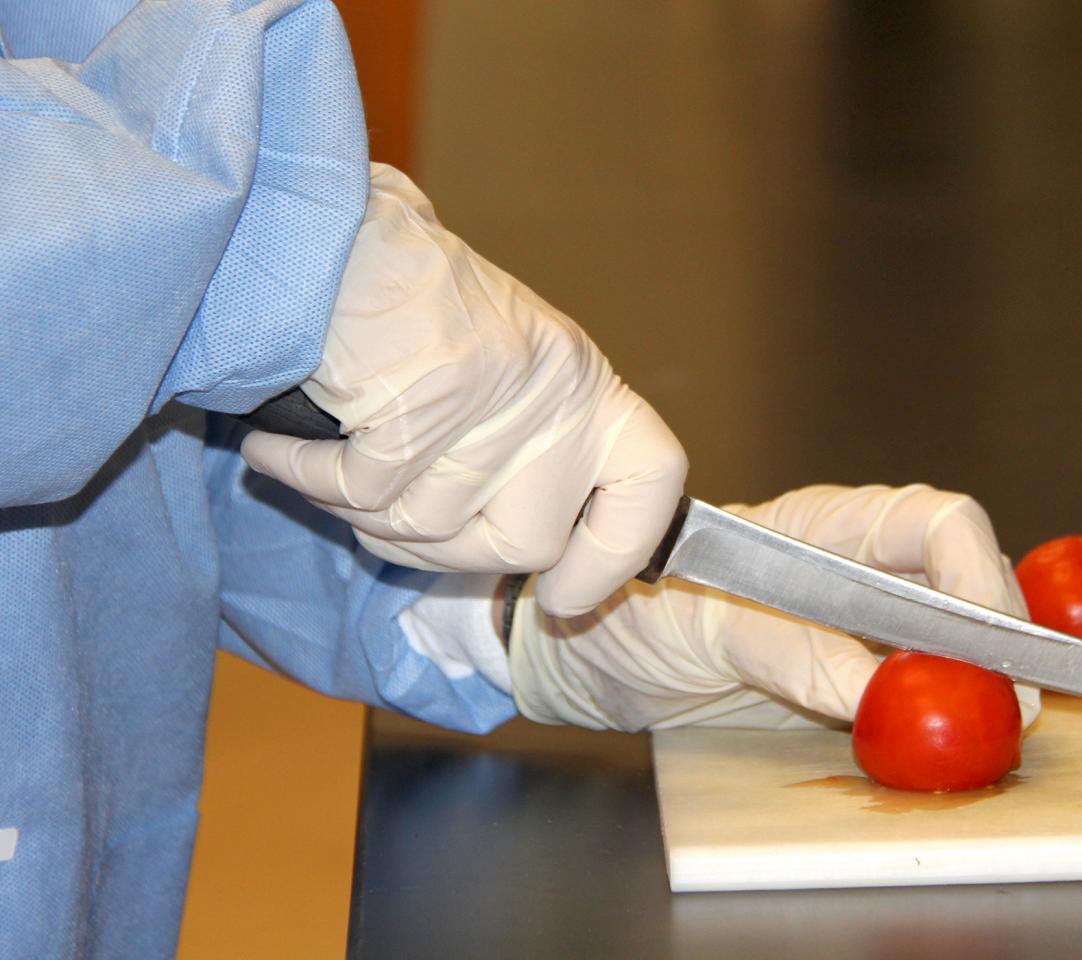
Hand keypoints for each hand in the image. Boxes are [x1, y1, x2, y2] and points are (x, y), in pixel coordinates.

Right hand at [242, 164, 686, 615]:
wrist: (324, 223)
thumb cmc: (400, 309)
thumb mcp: (492, 376)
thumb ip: (513, 457)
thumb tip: (520, 564)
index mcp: (583, 386)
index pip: (650, 483)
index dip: (616, 554)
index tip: (563, 596)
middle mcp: (557, 390)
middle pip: (527, 541)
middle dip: (441, 554)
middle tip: (377, 514)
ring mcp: (499, 393)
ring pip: (431, 525)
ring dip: (356, 512)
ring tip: (317, 467)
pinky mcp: (431, 391)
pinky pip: (364, 490)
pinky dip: (309, 478)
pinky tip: (277, 452)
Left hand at [508, 484, 1041, 730]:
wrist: (590, 659)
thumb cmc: (633, 614)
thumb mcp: (700, 627)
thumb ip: (783, 650)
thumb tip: (870, 692)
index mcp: (826, 528)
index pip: (936, 525)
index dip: (979, 574)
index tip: (991, 639)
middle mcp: (857, 571)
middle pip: (964, 583)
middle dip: (1002, 636)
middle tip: (1015, 703)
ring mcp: (858, 630)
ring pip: (953, 640)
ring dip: (981, 680)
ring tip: (995, 727)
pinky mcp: (847, 683)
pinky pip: (915, 693)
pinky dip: (939, 716)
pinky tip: (949, 743)